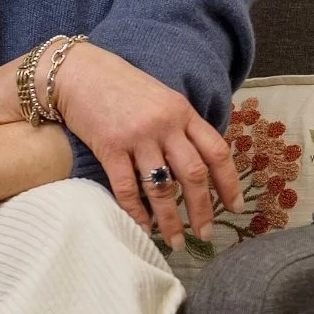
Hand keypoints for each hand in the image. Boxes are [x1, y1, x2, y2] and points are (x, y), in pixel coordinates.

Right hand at [51, 42, 244, 248]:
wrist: (78, 72)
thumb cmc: (120, 86)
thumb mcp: (161, 98)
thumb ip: (180, 127)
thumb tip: (198, 165)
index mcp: (182, 112)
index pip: (216, 151)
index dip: (229, 182)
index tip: (235, 206)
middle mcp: (164, 124)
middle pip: (193, 174)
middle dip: (202, 210)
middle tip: (206, 234)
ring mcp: (137, 136)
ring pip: (162, 187)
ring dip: (171, 219)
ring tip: (176, 241)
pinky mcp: (109, 146)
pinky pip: (127, 187)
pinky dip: (136, 212)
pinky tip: (142, 228)